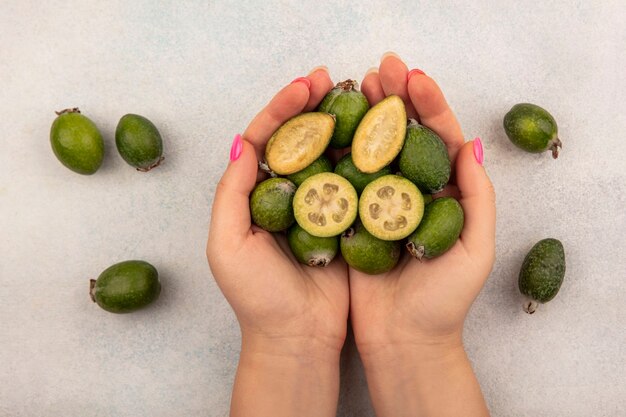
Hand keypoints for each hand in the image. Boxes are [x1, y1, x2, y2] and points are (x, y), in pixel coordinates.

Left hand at [207, 69, 347, 416]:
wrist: (297, 337)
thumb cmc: (257, 298)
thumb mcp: (227, 246)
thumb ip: (233, 194)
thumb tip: (245, 142)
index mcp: (255, 195)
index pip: (267, 139)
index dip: (282, 109)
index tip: (304, 86)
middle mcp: (287, 194)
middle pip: (299, 139)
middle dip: (312, 105)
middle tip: (330, 78)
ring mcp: (319, 205)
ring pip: (329, 154)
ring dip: (341, 122)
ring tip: (357, 94)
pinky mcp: (347, 220)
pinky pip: (355, 181)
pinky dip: (364, 156)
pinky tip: (377, 134)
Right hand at [349, 54, 494, 416]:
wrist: (402, 340)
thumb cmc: (444, 302)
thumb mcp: (474, 251)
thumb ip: (477, 198)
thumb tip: (472, 144)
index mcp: (445, 194)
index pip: (439, 138)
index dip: (428, 104)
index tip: (413, 77)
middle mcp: (412, 192)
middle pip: (404, 136)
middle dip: (394, 99)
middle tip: (380, 68)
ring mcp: (380, 202)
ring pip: (372, 149)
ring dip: (364, 115)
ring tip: (354, 85)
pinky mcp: (352, 217)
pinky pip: (344, 178)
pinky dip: (337, 150)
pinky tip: (327, 126)